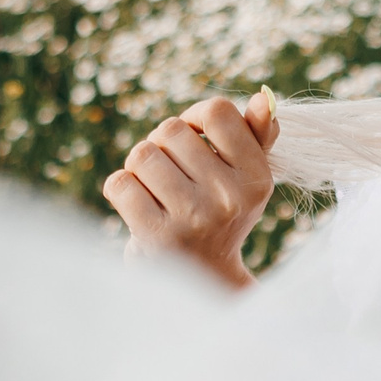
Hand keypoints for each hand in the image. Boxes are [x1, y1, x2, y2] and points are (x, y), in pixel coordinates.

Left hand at [103, 90, 279, 290]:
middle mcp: (229, 198)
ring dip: (140, 167)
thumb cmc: (220, 217)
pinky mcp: (157, 237)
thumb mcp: (246, 180)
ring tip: (155, 189)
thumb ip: (255, 136)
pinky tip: (138, 205)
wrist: (202, 282)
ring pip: (142, 154)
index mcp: (256, 178)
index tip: (193, 136)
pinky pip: (120, 184)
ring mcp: (193, 218)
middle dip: (162, 145)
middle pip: (170, 130)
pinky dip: (121, 189)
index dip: (194, 117)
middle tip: (171, 172)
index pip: (217, 112)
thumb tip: (261, 98)